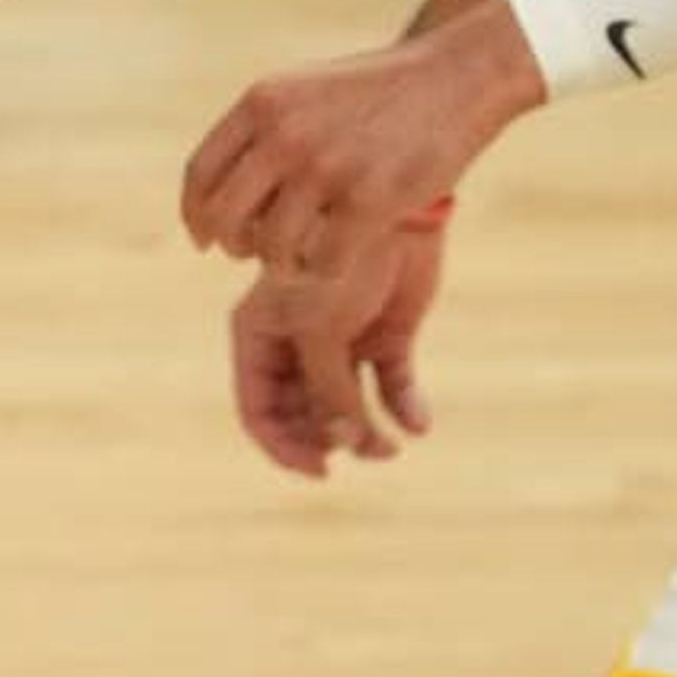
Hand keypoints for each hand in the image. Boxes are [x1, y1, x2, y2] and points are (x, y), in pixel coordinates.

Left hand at [179, 0, 538, 280]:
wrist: (458, 76)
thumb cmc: (383, 90)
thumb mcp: (307, 92)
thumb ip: (265, 131)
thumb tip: (224, 190)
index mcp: (262, 103)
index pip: (200, 174)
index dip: (195, 215)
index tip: (201, 239)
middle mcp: (283, 134)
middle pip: (226, 216)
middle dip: (233, 245)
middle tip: (250, 254)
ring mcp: (324, 167)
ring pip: (272, 247)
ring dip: (283, 264)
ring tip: (301, 260)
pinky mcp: (366, 200)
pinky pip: (322, 262)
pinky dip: (325, 271)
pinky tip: (336, 261)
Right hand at [231, 222, 443, 478]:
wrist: (399, 209)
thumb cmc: (340, 259)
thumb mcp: (322, 329)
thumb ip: (329, 390)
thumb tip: (347, 444)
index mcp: (261, 334)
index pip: (257, 407)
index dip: (282, 445)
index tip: (319, 467)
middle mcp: (298, 343)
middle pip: (301, 415)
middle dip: (327, 440)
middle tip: (358, 450)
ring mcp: (343, 341)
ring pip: (347, 409)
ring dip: (368, 436)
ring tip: (389, 447)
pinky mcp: (388, 336)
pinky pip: (392, 387)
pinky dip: (404, 408)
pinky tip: (418, 422)